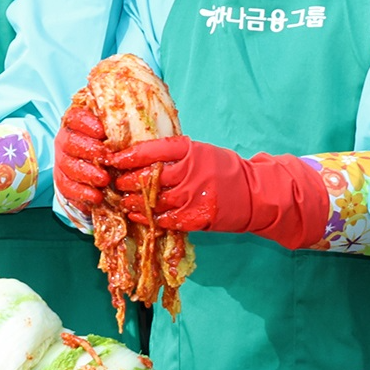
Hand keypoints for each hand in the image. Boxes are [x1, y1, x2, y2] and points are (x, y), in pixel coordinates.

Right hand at [52, 105, 112, 207]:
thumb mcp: (116, 130)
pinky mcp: (63, 179)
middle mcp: (66, 139)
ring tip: (104, 180)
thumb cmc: (112, 144)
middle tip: (106, 158)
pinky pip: (66, 186)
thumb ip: (122, 123)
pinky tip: (96, 197)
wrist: (98, 166)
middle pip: (69, 142)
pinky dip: (80, 192)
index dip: (86, 123)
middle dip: (88, 150)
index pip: (75, 117)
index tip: (102, 131)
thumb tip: (141, 112)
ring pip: (67, 165)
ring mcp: (63, 160)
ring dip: (86, 173)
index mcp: (77, 123)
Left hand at [108, 136, 328, 247]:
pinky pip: (163, 219)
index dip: (126, 156)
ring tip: (123, 201)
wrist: (257, 194)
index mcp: (189, 151)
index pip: (149, 150)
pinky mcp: (196, 216)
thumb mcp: (201, 152)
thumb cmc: (225, 170)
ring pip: (150, 200)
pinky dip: (147, 218)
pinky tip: (138, 216)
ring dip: (132, 202)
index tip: (112, 160)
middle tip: (115, 183)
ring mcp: (192, 196)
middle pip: (145, 177)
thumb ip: (174, 154)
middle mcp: (189, 172)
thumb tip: (139, 155)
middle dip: (125, 181)